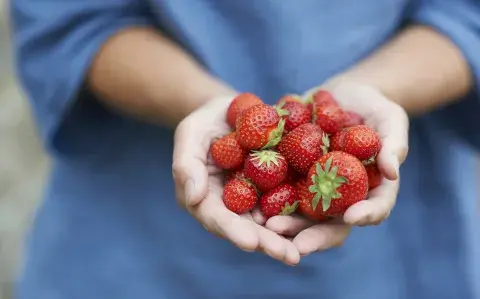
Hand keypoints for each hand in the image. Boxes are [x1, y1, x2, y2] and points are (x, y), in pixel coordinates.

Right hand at [173, 96, 300, 264]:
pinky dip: (302, 214)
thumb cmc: (204, 123)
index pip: (217, 218)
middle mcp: (233, 205)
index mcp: (207, 198)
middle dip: (267, 243)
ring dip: (287, 237)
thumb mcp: (190, 135)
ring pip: (271, 222)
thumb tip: (194, 198)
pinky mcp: (276, 187)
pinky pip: (289, 201)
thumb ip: (186, 165)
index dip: (233, 230)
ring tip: (303, 250)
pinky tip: (321, 223)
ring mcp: (256, 198)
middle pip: (248, 228)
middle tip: (289, 256)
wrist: (231, 112)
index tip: (251, 242)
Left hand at [266, 79, 408, 254]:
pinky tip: (251, 201)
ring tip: (269, 227)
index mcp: (370, 188)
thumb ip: (394, 144)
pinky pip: (280, 189)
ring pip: (302, 214)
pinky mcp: (293, 175)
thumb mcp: (390, 119)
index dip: (365, 215)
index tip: (352, 217)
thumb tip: (392, 172)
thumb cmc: (375, 107)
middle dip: (316, 235)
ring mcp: (315, 188)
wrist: (341, 95)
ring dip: (287, 224)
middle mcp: (341, 196)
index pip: (373, 208)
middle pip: (332, 223)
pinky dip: (267, 198)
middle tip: (299, 245)